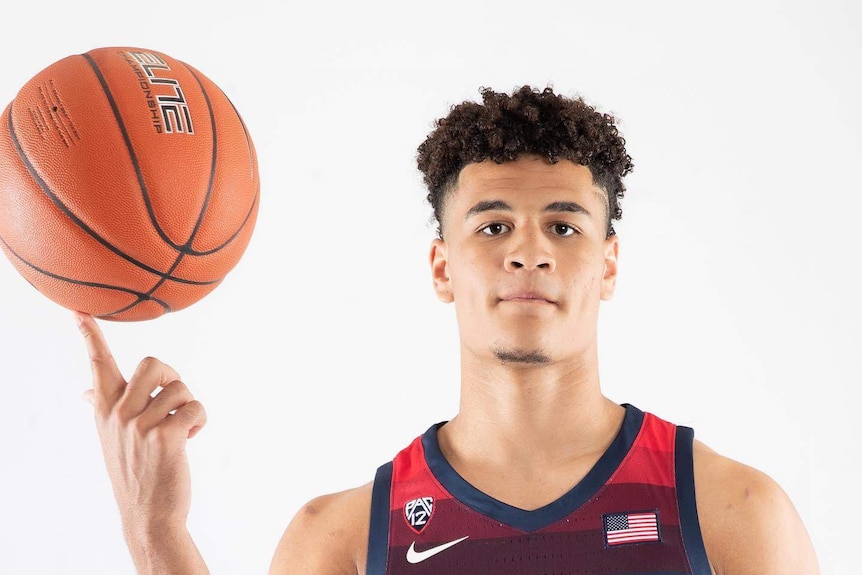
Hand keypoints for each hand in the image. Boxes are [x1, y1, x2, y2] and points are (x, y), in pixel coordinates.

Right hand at [77, 311, 206, 533]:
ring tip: (182, 430)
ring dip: (190, 408)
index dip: (90, 337)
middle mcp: (118, 414)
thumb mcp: (110, 439)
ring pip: (181, 389)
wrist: (148, 514)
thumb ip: (103, 409)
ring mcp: (140, 425)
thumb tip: (86, 390)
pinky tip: (191, 439)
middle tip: (175, 401)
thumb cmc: (135, 472)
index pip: (97, 366)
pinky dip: (200, 421)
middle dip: (173, 377)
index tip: (79, 312)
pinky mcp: (165, 436)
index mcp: (105, 410)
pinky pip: (195, 408)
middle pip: (153, 364)